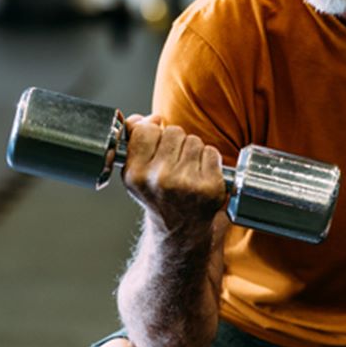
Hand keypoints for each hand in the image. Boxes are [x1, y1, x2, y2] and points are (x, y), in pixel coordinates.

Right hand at [120, 115, 226, 236]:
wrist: (179, 228)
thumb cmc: (157, 194)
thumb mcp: (136, 171)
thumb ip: (135, 139)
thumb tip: (144, 118)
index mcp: (136, 174)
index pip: (146, 130)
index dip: (153, 135)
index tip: (156, 147)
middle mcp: (160, 180)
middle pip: (173, 132)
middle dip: (175, 143)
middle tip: (173, 164)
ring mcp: (187, 184)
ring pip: (194, 141)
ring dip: (192, 151)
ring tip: (187, 171)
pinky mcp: (210, 187)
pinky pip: (211, 152)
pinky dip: (209, 160)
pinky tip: (200, 176)